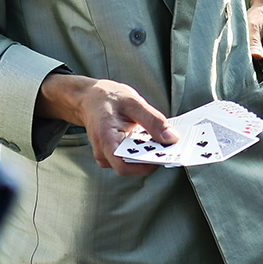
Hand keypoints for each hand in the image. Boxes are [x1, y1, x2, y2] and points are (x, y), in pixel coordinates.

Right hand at [37, 73, 175, 175]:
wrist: (90, 98)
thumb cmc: (108, 98)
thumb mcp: (133, 102)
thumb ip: (153, 120)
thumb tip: (171, 138)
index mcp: (105, 140)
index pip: (125, 166)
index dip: (148, 164)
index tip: (167, 154)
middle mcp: (103, 153)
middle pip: (132, 165)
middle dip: (153, 157)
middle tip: (172, 145)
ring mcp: (107, 156)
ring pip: (132, 163)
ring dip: (149, 153)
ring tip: (164, 140)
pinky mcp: (113, 154)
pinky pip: (131, 157)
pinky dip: (143, 150)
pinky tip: (153, 139)